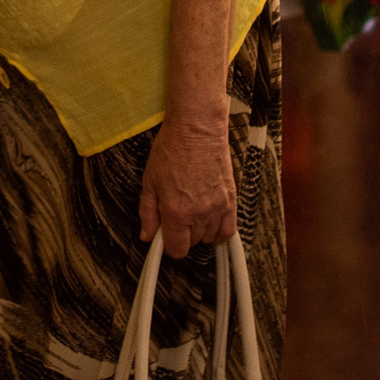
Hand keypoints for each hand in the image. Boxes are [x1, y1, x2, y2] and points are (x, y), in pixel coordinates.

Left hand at [139, 116, 236, 259]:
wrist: (197, 129)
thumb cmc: (171, 150)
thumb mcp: (150, 181)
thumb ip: (148, 213)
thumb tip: (148, 236)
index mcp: (176, 211)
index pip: (177, 249)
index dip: (169, 246)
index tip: (166, 236)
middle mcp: (199, 213)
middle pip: (192, 244)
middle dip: (182, 234)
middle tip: (175, 215)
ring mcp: (218, 207)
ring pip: (208, 237)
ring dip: (199, 231)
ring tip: (192, 211)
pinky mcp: (231, 200)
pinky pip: (228, 231)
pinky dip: (218, 231)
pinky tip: (209, 222)